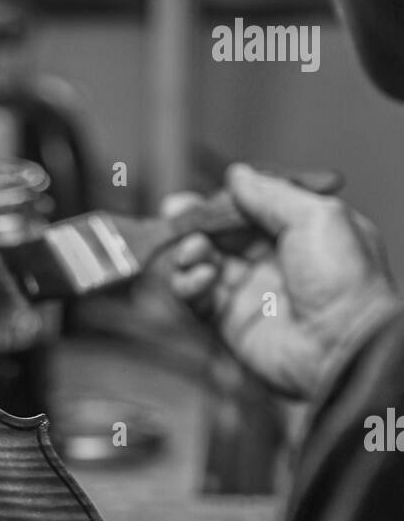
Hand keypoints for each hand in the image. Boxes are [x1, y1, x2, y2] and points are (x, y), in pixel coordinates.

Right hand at [167, 163, 398, 399]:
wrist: (343, 344)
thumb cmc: (344, 280)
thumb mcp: (316, 216)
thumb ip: (271, 194)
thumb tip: (237, 175)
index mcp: (299, 231)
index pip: (249, 208)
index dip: (222, 202)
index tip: (202, 197)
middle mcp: (273, 260)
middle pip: (220, 235)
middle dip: (195, 224)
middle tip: (175, 215)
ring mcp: (251, 292)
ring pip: (203, 264)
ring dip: (190, 252)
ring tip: (193, 251)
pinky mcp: (231, 323)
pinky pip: (198, 299)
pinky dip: (190, 284)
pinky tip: (202, 277)